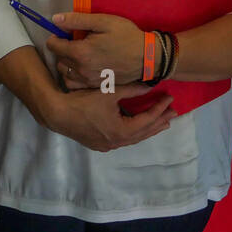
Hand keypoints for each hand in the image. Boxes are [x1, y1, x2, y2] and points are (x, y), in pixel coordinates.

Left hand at [46, 12, 144, 89]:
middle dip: (61, 50)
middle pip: (58, 60)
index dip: (55, 37)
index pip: (53, 46)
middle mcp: (81, 69)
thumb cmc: (126, 36)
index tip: (64, 33)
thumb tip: (55, 19)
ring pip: (65, 74)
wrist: (147, 58)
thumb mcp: (103, 21)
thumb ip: (77, 20)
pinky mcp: (95, 86)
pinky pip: (74, 84)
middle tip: (74, 42)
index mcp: (80, 52)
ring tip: (78, 55)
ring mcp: (88, 80)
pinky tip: (83, 68)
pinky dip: (74, 77)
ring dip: (66, 64)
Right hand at [48, 83, 176, 151]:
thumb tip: (150, 85)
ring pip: (134, 138)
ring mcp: (108, 145)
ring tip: (161, 123)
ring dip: (148, 129)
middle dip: (159, 121)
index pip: (147, 120)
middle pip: (144, 132)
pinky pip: (124, 140)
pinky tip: (137, 129)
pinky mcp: (100, 145)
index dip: (160, 108)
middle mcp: (117, 142)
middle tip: (173, 113)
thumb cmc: (83, 101)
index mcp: (122, 131)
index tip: (170, 99)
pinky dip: (135, 133)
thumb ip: (132, 89)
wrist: (58, 114)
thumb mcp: (110, 91)